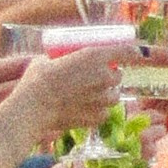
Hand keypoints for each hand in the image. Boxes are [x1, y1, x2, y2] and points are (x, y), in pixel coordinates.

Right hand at [13, 39, 132, 136]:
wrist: (34, 106)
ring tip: (90, 94)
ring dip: (106, 93)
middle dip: (110, 75)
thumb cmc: (38, 79)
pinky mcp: (98, 116)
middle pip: (118, 75)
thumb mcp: (50, 59)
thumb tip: (62, 59)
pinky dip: (98, 110)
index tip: (133, 52)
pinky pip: (105, 112)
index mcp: (95, 56)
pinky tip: (85, 108)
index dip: (132, 51)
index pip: (126, 50)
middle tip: (95, 76)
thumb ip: (64, 59)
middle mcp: (104, 76)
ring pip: (114, 95)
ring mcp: (103, 98)